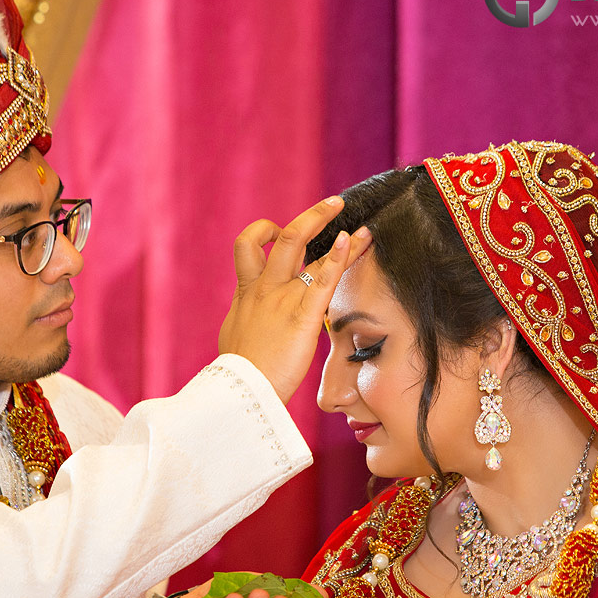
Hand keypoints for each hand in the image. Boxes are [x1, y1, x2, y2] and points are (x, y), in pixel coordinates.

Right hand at [219, 196, 372, 401]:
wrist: (239, 393)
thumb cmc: (238, 374)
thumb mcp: (235, 336)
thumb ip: (246, 319)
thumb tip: (250, 321)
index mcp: (246, 292)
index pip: (251, 247)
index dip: (266, 232)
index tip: (281, 231)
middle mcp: (264, 288)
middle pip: (286, 238)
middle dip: (313, 217)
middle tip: (333, 205)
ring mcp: (282, 299)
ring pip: (309, 252)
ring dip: (340, 236)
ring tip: (363, 228)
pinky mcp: (301, 316)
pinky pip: (322, 280)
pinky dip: (338, 258)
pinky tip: (352, 242)